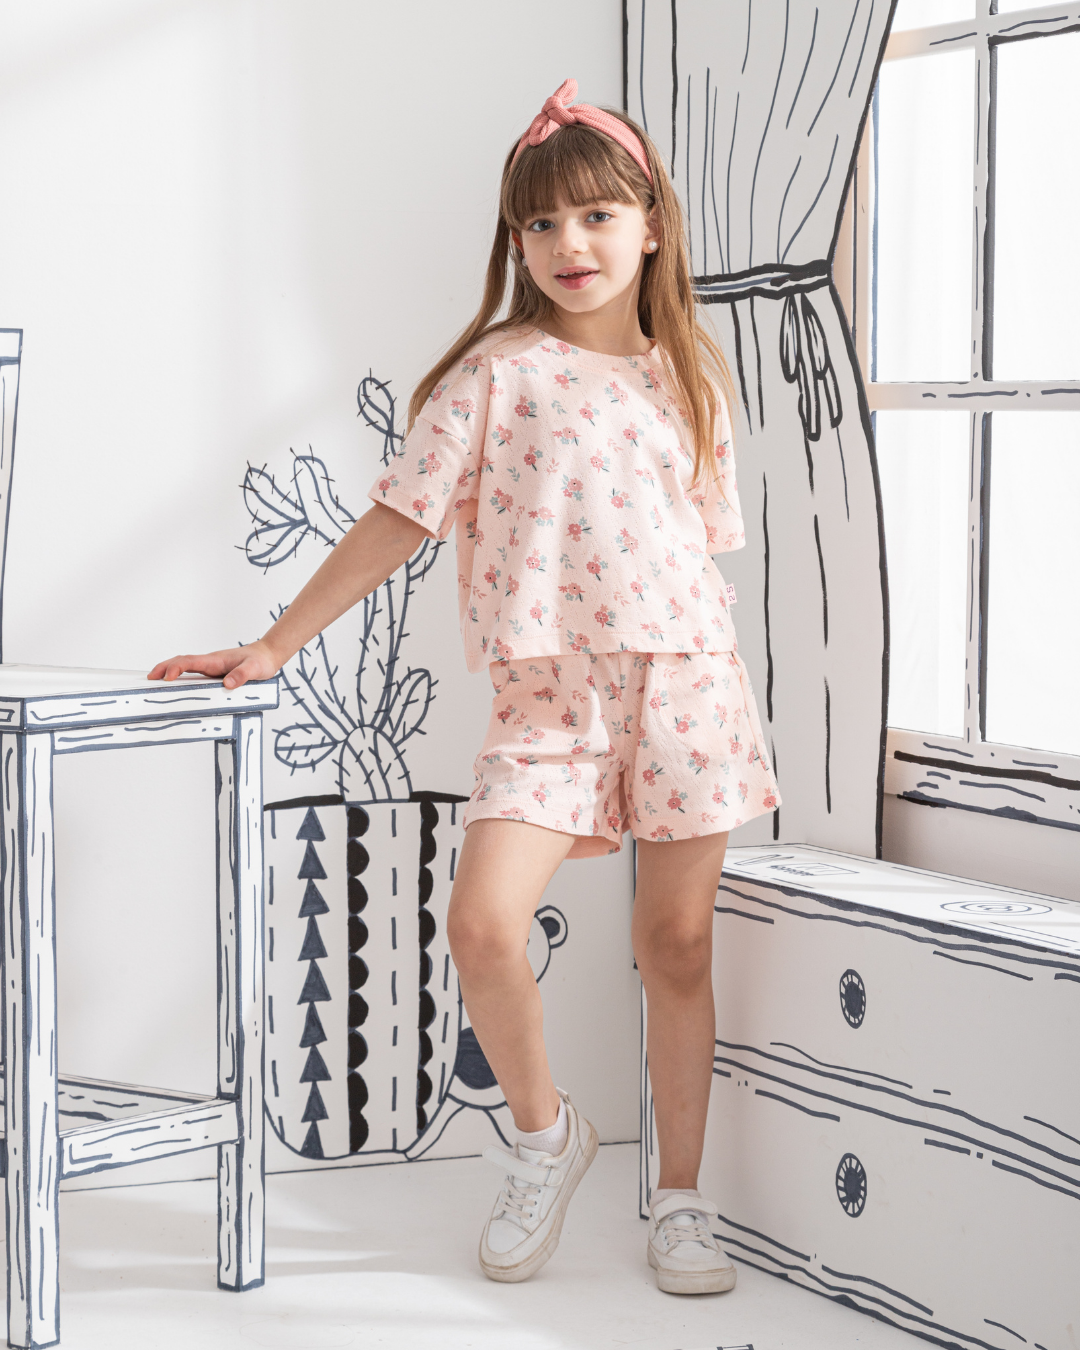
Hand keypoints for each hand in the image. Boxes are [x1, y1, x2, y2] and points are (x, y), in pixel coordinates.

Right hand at [147, 639, 279, 689]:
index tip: (167, 678)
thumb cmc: (260, 661)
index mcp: (215, 660)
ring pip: (184, 667)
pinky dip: (179, 677)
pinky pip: (192, 674)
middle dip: (163, 668)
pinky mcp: (213, 673)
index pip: (190, 661)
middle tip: (149, 678)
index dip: (176, 668)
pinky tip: (175, 686)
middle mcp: (209, 662)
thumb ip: (242, 676)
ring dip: (168, 672)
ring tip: (154, 682)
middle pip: (181, 662)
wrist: (267, 655)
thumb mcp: (254, 669)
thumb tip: (227, 685)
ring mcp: (210, 667)